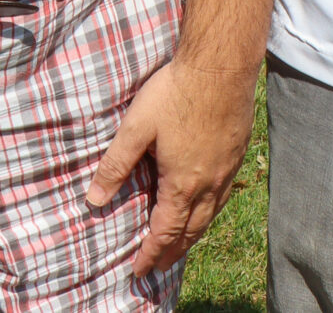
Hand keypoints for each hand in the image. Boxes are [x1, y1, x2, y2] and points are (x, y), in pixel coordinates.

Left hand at [83, 56, 256, 276]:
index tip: (139, 269)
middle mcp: (209, 183)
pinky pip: (225, 194)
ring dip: (195, 234)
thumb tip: (94, 200)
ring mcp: (227, 168)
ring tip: (183, 243)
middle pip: (191, 230)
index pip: (165, 231)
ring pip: (212, 214)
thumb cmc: (176, 92)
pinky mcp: (238, 151)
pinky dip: (212, 210)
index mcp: (182, 182)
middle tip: (160, 266)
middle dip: (173, 251)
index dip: (151, 253)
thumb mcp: (136, 127)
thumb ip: (115, 165)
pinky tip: (208, 204)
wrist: (221, 64)